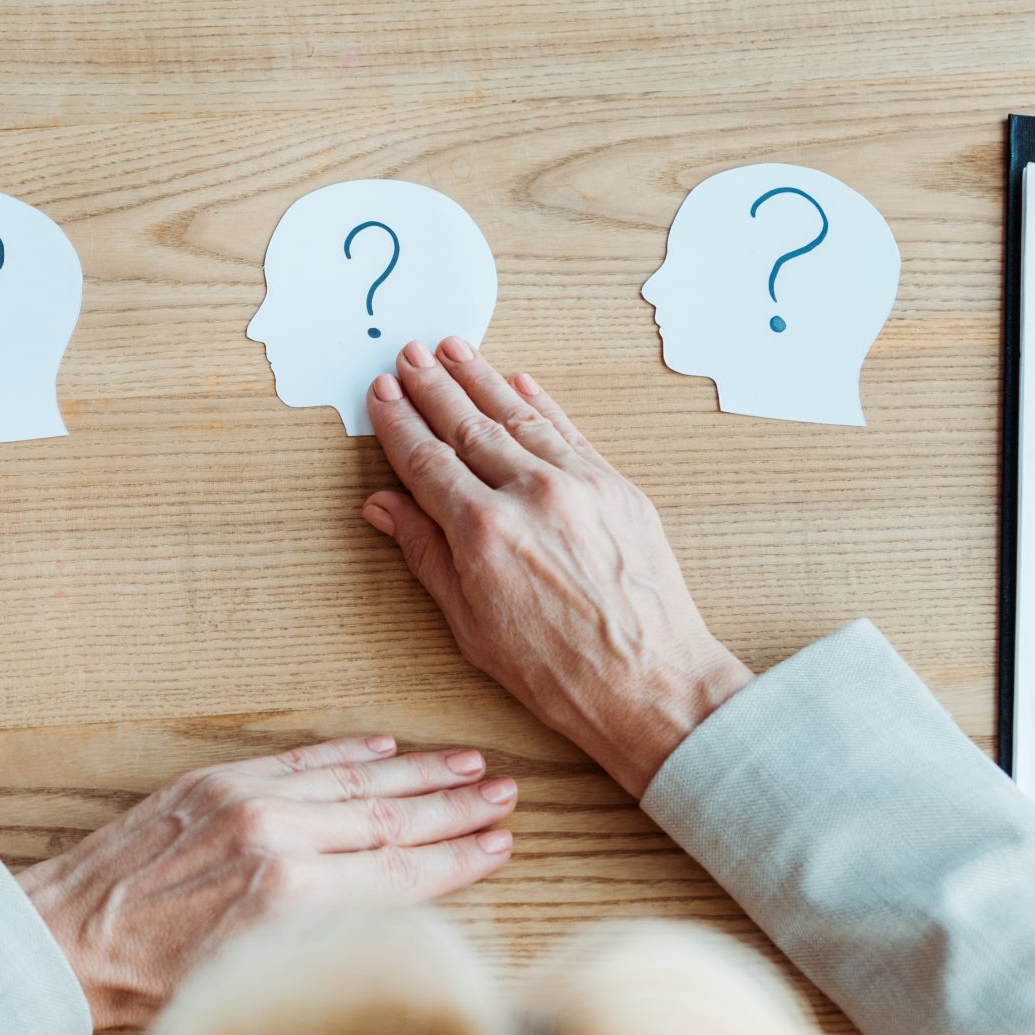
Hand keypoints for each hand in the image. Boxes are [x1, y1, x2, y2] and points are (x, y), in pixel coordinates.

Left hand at [17, 736, 515, 1029]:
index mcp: (290, 899)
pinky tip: (386, 749)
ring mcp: (246, 804)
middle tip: (506, 797)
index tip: (499, 847)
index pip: (399, 875)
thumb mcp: (251, 979)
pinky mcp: (215, 783)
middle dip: (455, 810)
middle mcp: (277, 842)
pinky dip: (347, 754)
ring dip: (418, 773)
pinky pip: (298, 761)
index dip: (456, 861)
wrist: (65, 939)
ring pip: (353, 783)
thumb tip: (387, 917)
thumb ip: (321, 941)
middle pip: (390, 821)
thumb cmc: (152, 984)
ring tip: (469, 766)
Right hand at [361, 339, 753, 797]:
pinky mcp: (619, 488)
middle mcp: (532, 495)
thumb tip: (384, 506)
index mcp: (485, 532)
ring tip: (453, 350)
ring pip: (519, 417)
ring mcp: (581, 485)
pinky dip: (541, 404)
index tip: (381, 394)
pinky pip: (569, 432)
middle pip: (468, 426)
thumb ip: (426, 554)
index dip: (398, 423)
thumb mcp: (471, 625)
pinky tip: (518, 381)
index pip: (427, 460)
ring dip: (481, 379)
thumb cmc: (559, 672)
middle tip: (409, 353)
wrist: (652, 685)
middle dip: (433, 386)